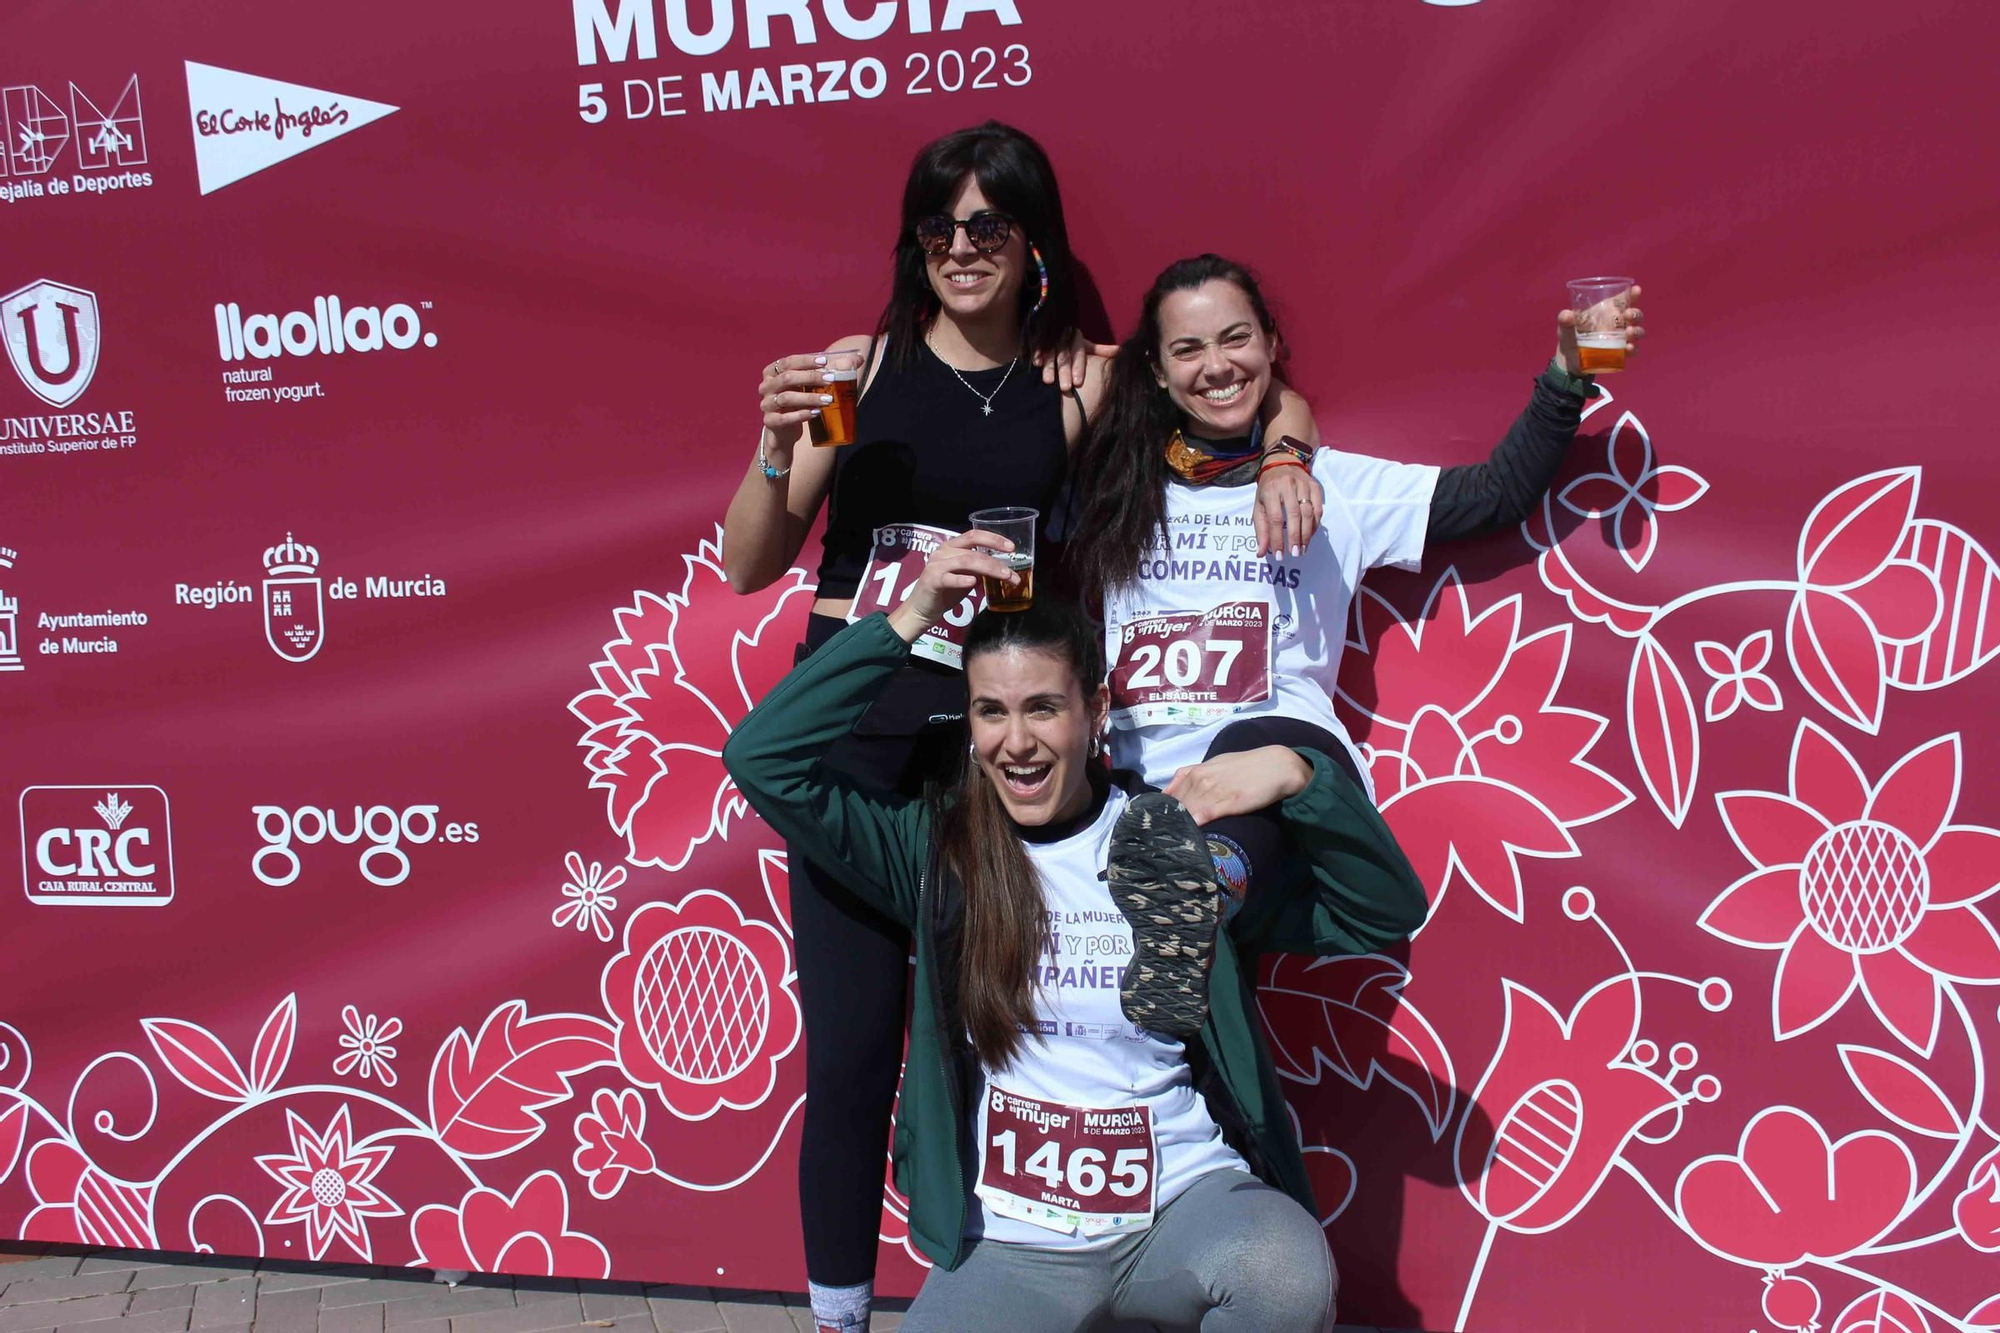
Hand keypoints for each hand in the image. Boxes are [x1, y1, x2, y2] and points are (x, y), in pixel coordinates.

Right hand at [758, 350, 862, 457]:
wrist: (783, 432)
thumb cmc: (798, 403)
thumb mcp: (809, 386)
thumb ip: (831, 371)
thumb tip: (859, 358)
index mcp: (772, 372)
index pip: (788, 361)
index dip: (806, 361)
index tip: (825, 362)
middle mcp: (766, 386)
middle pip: (787, 378)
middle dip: (810, 377)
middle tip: (831, 379)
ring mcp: (766, 405)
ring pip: (786, 398)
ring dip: (809, 398)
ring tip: (828, 399)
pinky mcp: (770, 422)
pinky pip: (785, 418)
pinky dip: (801, 415)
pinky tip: (816, 413)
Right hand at [885, 529, 1017, 641]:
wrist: (921, 610)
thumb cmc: (944, 592)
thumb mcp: (965, 577)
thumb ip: (979, 570)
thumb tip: (1003, 568)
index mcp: (951, 547)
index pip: (974, 535)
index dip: (993, 538)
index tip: (1011, 547)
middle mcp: (943, 552)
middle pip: (973, 549)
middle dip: (995, 559)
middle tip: (1012, 571)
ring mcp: (936, 565)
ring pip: (966, 561)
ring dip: (989, 569)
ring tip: (1005, 577)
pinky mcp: (932, 581)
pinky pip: (948, 578)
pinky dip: (961, 580)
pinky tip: (973, 583)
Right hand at [1034, 330, 1117, 391]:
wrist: (1055, 326)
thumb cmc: (1072, 343)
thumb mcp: (1086, 346)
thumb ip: (1100, 350)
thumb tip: (1119, 350)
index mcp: (1076, 338)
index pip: (1079, 353)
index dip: (1078, 367)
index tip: (1078, 382)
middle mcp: (1064, 338)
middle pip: (1065, 356)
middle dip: (1065, 372)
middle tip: (1066, 388)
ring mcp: (1051, 339)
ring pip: (1051, 353)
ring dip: (1050, 367)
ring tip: (1049, 382)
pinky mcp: (1039, 340)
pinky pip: (1038, 346)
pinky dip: (1037, 354)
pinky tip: (1037, 364)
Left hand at [1164, 746, 1313, 824]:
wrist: (1276, 766)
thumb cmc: (1246, 766)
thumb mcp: (1216, 764)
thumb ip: (1194, 775)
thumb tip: (1175, 789)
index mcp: (1196, 771)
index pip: (1170, 794)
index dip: (1161, 810)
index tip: (1156, 824)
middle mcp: (1201, 780)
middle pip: (1175, 805)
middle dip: (1166, 821)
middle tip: (1159, 838)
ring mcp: (1213, 791)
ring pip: (1186, 811)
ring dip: (1176, 825)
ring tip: (1166, 842)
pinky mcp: (1228, 803)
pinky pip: (1204, 815)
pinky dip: (1193, 825)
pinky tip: (1186, 835)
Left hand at [1253, 459, 1323, 558]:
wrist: (1283, 462)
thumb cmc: (1268, 489)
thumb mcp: (1259, 506)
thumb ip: (1261, 530)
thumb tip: (1261, 553)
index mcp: (1270, 491)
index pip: (1275, 518)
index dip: (1277, 538)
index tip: (1279, 555)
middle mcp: (1287, 486)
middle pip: (1294, 515)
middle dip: (1295, 537)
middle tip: (1295, 554)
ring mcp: (1303, 484)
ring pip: (1309, 512)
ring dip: (1307, 533)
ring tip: (1303, 548)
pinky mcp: (1315, 486)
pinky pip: (1318, 508)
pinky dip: (1316, 524)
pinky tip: (1310, 535)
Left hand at [1557, 284, 1644, 375]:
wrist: (1568, 362)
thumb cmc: (1570, 338)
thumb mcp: (1565, 328)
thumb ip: (1565, 320)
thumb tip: (1567, 315)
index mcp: (1606, 312)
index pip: (1623, 300)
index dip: (1632, 294)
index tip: (1636, 290)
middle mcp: (1617, 323)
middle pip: (1634, 315)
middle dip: (1636, 313)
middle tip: (1628, 314)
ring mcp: (1620, 339)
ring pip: (1637, 331)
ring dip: (1637, 331)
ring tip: (1629, 332)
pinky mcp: (1620, 353)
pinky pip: (1632, 350)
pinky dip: (1633, 349)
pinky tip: (1628, 348)